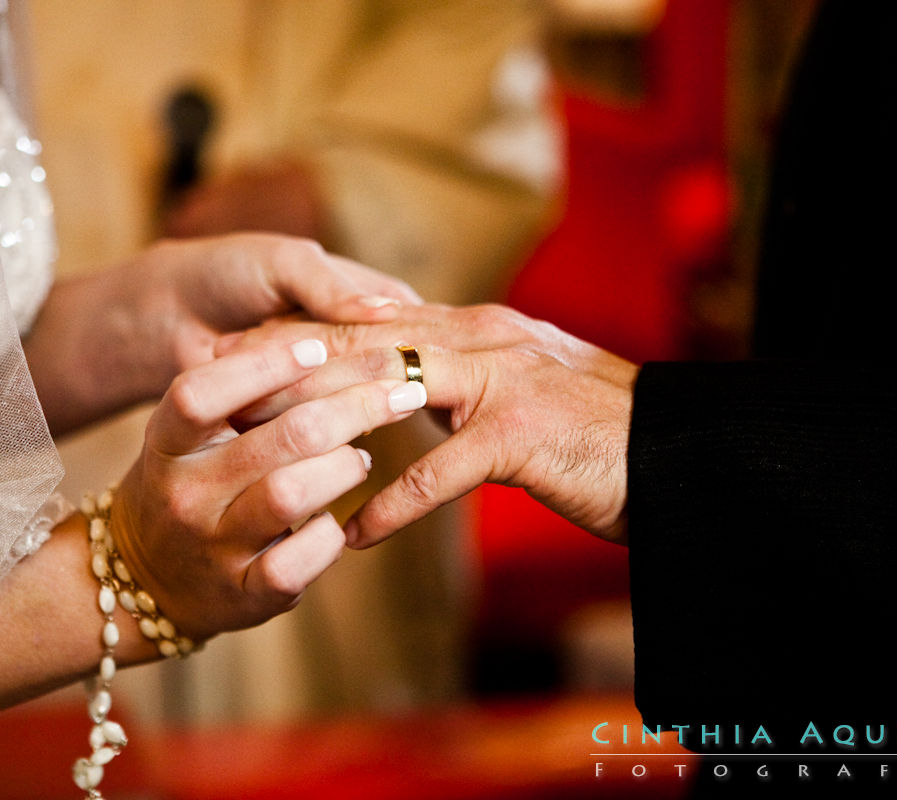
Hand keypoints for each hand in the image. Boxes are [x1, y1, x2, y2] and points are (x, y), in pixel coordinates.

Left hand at [26, 232, 422, 432]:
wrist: (159, 310)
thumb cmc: (224, 271)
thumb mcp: (282, 261)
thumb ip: (331, 286)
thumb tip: (389, 315)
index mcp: (365, 303)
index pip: (406, 328)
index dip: (415, 347)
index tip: (423, 366)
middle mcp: (351, 347)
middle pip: (380, 372)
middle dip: (379, 386)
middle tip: (391, 404)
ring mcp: (322, 388)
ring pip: (347, 406)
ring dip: (341, 415)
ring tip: (347, 424)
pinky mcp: (289, 422)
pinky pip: (310, 433)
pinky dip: (308, 439)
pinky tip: (313, 450)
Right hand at [106, 337, 428, 641]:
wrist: (147, 581)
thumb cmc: (192, 485)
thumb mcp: (193, 438)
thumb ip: (239, 396)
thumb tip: (325, 341)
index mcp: (165, 444)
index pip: (202, 393)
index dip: (263, 364)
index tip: (319, 347)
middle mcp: (183, 495)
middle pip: (279, 437)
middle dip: (354, 407)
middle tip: (398, 392)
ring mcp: (211, 548)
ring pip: (292, 493)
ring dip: (345, 468)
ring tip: (361, 457)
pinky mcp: (244, 596)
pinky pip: (299, 561)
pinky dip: (331, 538)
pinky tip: (339, 523)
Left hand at [220, 304, 638, 546]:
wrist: (676, 450)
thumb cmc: (593, 428)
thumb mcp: (518, 387)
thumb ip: (463, 381)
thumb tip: (413, 390)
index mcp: (473, 328)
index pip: (370, 323)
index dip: (303, 335)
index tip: (240, 349)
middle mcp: (480, 340)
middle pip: (364, 346)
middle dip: (289, 366)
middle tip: (220, 387)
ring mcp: (500, 381)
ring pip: (389, 391)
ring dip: (322, 421)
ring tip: (264, 451)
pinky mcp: (520, 433)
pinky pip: (441, 472)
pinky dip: (395, 504)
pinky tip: (355, 535)